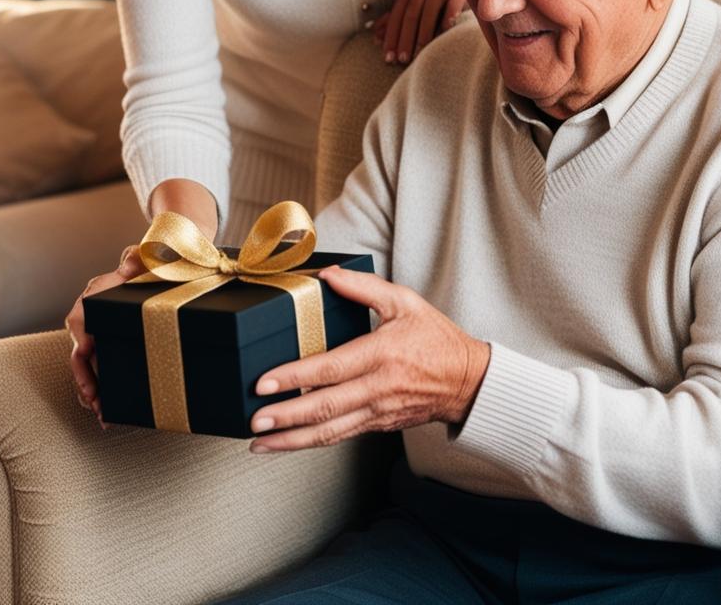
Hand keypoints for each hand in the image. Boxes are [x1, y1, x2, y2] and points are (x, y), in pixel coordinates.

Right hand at [66, 244, 145, 424]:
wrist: (160, 271)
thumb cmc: (150, 265)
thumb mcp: (146, 259)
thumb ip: (137, 259)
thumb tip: (132, 260)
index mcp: (94, 298)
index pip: (80, 319)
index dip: (80, 335)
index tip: (85, 349)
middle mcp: (89, 319)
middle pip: (79, 353)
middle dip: (84, 379)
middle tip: (95, 401)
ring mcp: (96, 337)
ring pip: (86, 370)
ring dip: (91, 393)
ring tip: (102, 415)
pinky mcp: (107, 349)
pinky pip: (98, 373)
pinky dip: (100, 393)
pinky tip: (107, 414)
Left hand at [247, 266, 490, 452]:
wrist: (467, 381)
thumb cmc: (435, 338)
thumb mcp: (405, 302)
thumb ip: (364, 288)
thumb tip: (328, 276)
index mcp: (382, 354)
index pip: (330, 368)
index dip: (295, 377)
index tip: (264, 382)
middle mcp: (378, 388)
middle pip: (324, 407)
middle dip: (285, 416)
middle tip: (253, 420)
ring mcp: (378, 412)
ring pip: (329, 431)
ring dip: (291, 440)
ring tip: (259, 443)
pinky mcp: (379, 426)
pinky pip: (340, 436)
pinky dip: (311, 442)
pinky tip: (288, 443)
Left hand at [372, 0, 465, 64]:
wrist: (473, 0)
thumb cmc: (440, 14)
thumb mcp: (417, 18)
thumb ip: (397, 24)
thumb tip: (376, 38)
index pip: (397, 12)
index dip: (391, 35)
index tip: (389, 58)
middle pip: (411, 11)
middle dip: (405, 37)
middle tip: (403, 60)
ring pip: (430, 6)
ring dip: (424, 31)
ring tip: (421, 52)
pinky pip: (454, 2)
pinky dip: (449, 15)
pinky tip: (445, 31)